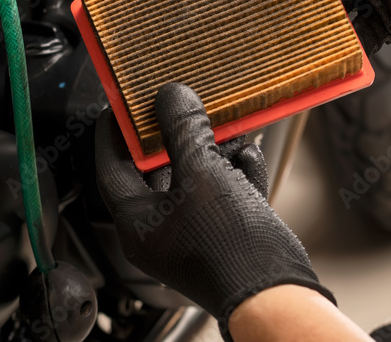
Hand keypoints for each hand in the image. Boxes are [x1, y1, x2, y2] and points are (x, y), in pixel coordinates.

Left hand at [94, 83, 333, 337]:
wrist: (278, 295)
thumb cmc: (230, 247)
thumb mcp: (202, 174)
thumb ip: (183, 130)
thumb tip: (171, 95)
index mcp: (137, 224)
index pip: (112, 168)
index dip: (116, 132)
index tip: (122, 104)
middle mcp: (161, 231)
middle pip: (158, 169)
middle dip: (176, 135)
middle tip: (179, 105)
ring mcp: (194, 234)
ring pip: (195, 177)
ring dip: (211, 149)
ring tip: (224, 125)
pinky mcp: (225, 234)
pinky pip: (223, 193)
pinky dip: (235, 171)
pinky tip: (248, 154)